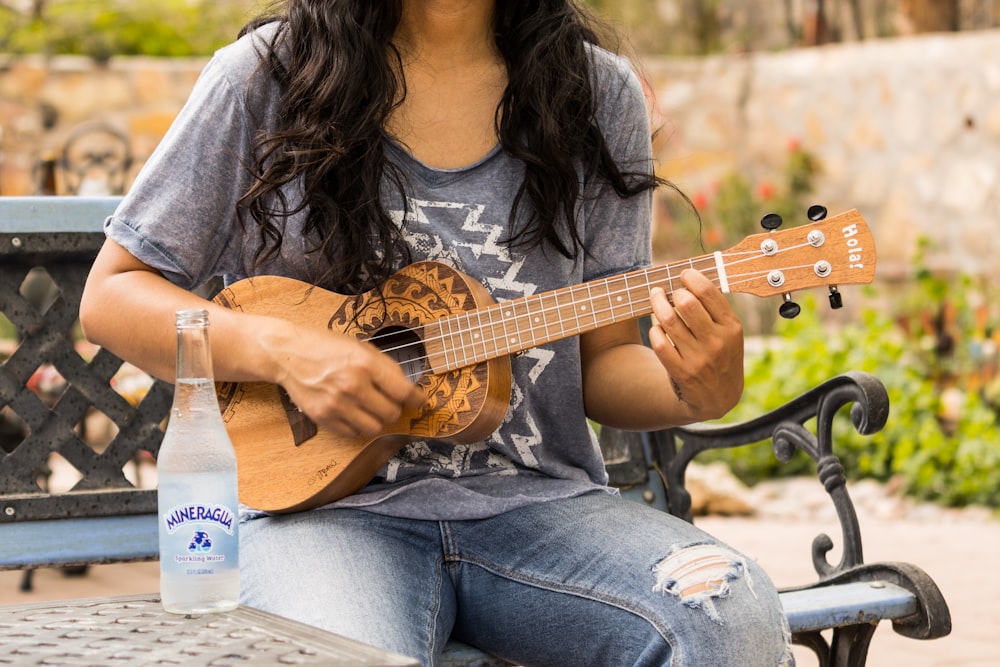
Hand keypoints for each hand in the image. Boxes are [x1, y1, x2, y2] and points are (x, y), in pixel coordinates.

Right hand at [270, 325, 425, 437]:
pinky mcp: (323, 417)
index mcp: (366, 363)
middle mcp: (353, 385)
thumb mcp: (360, 347)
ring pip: (374, 427)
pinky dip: (357, 426)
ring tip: (371, 408)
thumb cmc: (326, 347)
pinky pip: (353, 433)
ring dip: (377, 419)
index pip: (403, 391)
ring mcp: (337, 404)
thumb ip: (384, 368)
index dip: (417, 398)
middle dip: (395, 408)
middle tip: (389, 401)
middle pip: (391, 413)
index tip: (420, 400)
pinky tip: (352, 412)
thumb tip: (408, 390)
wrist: (287, 353)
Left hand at [647, 269, 743, 421]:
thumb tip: (693, 278)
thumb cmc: (722, 357)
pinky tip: (657, 328)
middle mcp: (717, 342)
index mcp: (732, 328)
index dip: (691, 277)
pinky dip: (655, 331)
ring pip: (668, 320)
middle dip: (672, 291)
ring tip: (656, 299)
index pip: (708, 292)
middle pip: (686, 303)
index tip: (683, 274)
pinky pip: (660, 343)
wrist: (719, 398)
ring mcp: (699, 359)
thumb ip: (717, 310)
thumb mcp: (731, 334)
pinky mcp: (682, 373)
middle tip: (667, 291)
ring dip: (658, 305)